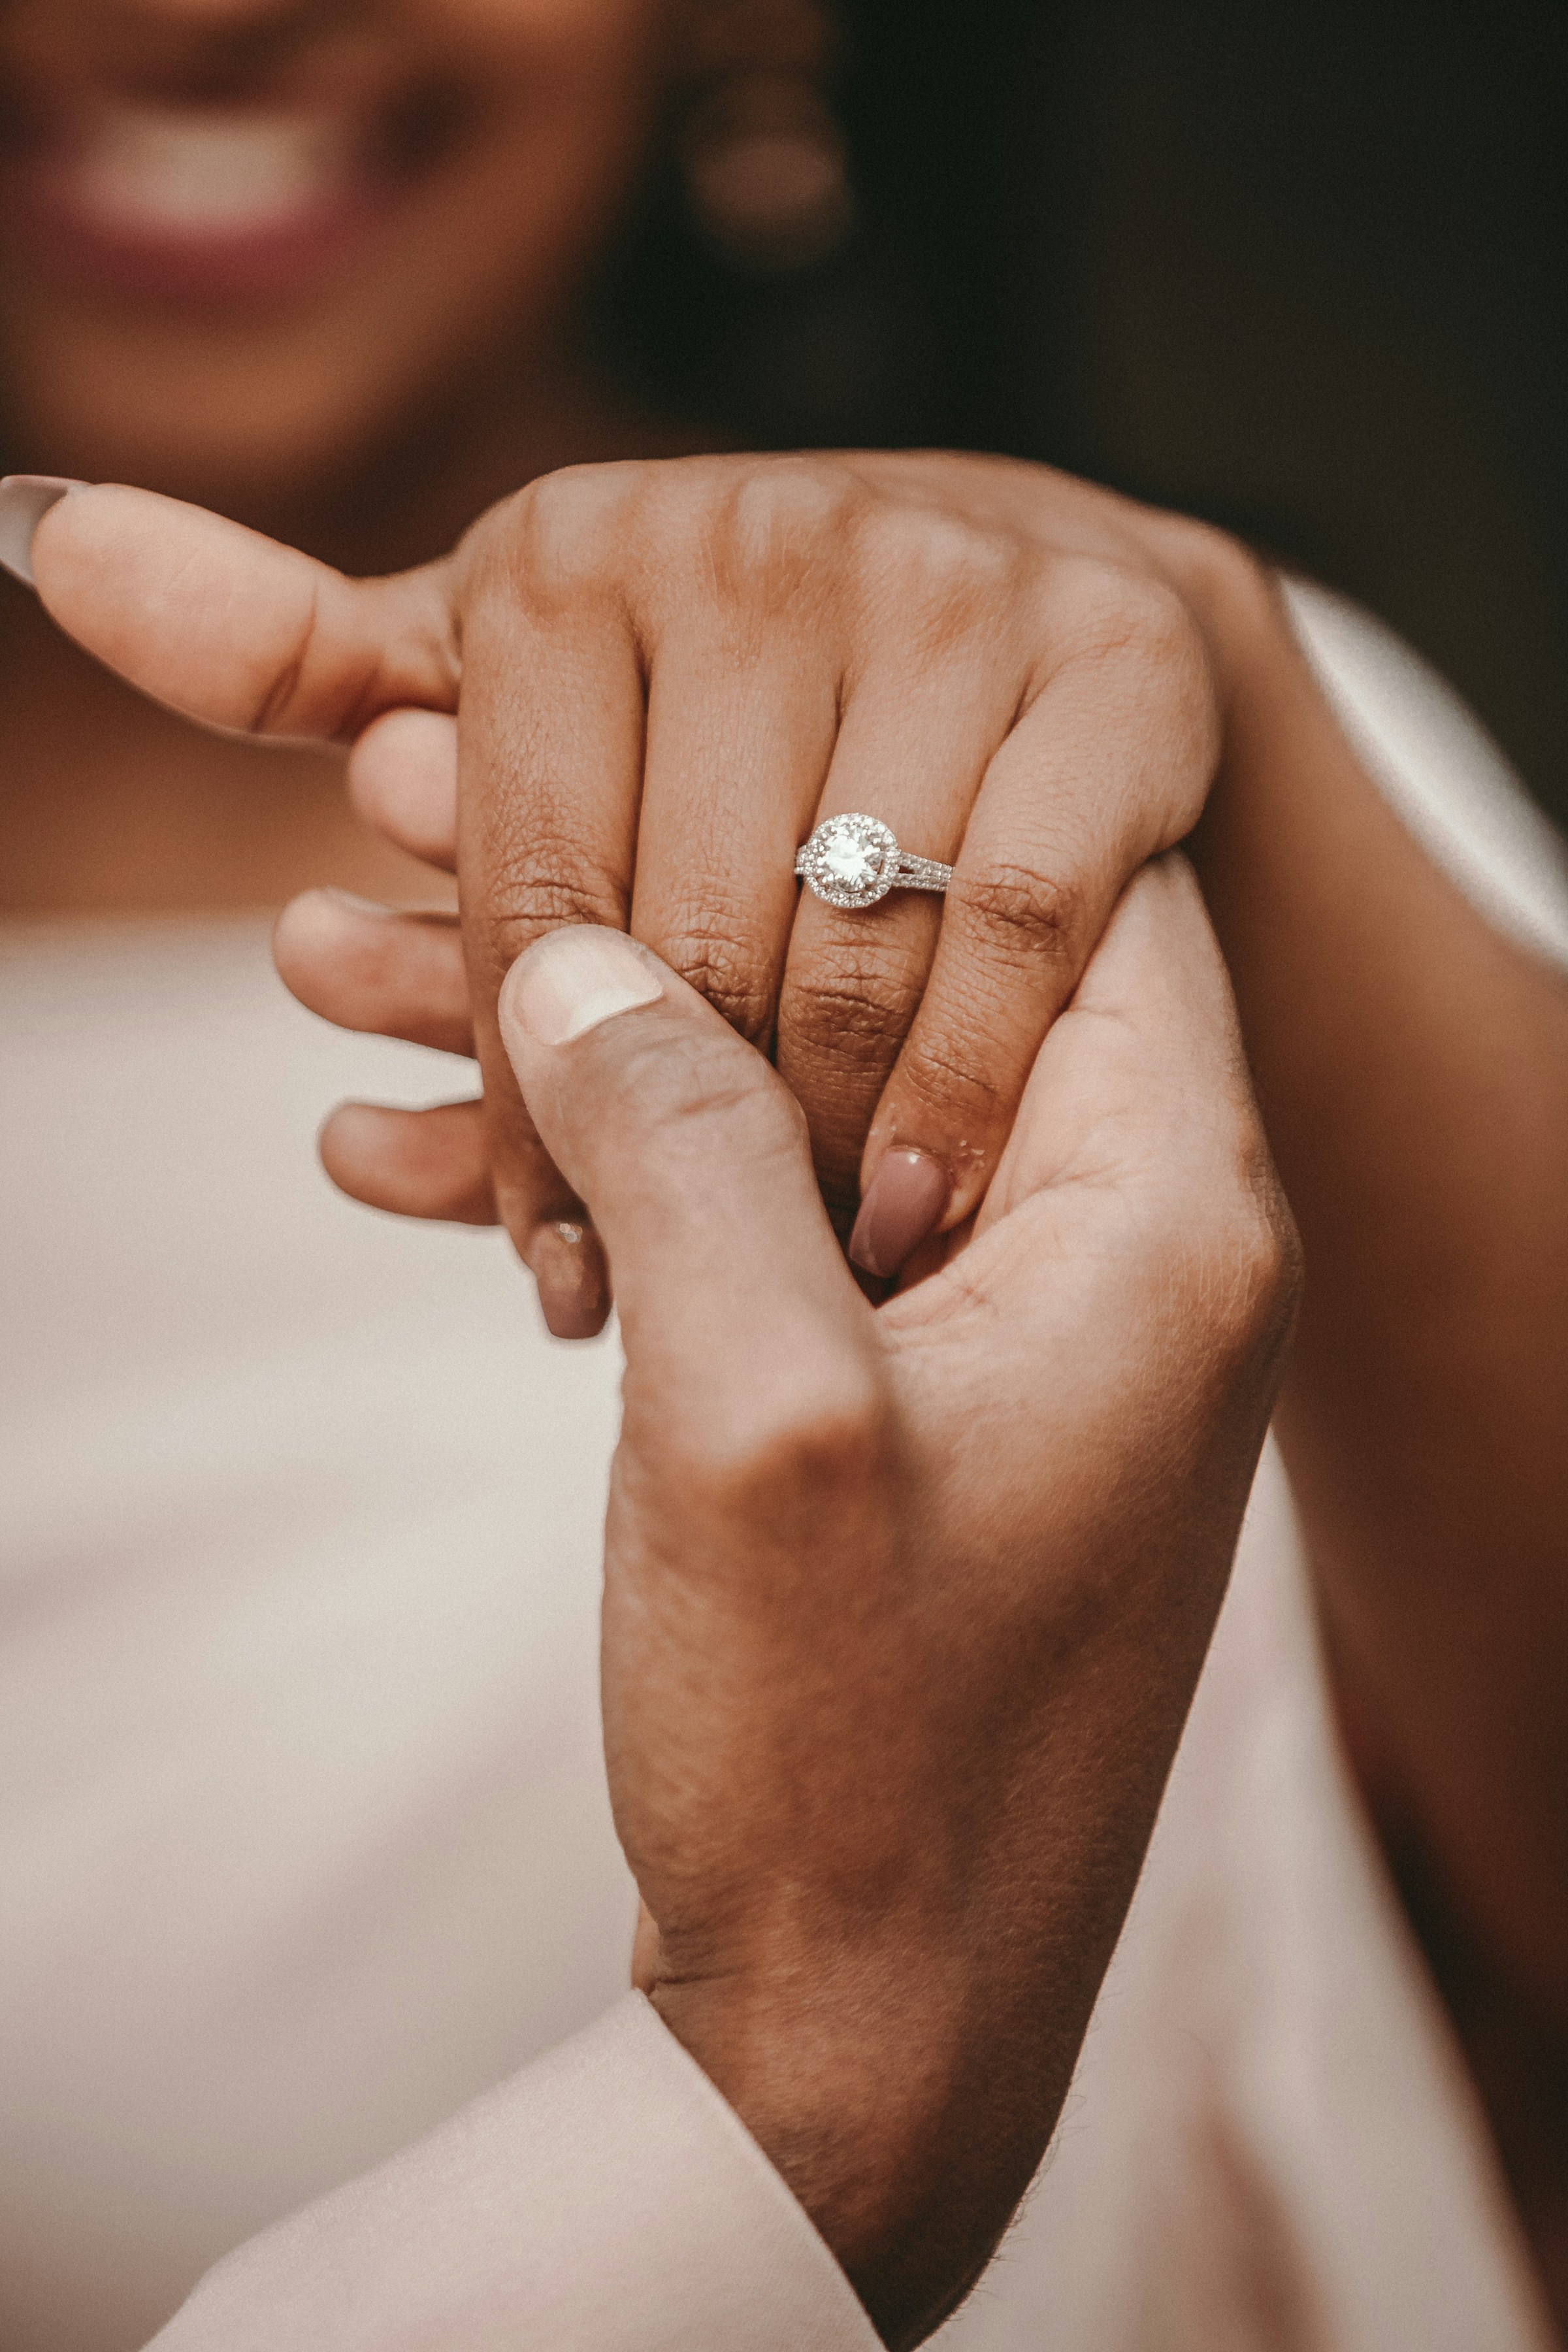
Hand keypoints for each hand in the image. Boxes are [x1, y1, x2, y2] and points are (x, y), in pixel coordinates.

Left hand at [22, 457, 1260, 1333]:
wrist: (1031, 607)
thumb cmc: (732, 683)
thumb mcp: (514, 672)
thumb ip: (300, 650)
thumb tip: (47, 539)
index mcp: (572, 553)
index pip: (524, 892)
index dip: (522, 1104)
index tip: (545, 1262)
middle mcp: (758, 540)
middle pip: (685, 935)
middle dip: (667, 1154)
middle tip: (668, 1304)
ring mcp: (951, 593)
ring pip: (851, 946)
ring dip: (812, 1151)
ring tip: (786, 1279)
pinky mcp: (1118, 666)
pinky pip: (1022, 923)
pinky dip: (967, 1085)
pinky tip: (913, 1205)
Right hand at [493, 856, 1295, 2343]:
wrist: (862, 2035)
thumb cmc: (855, 1757)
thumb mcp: (756, 1420)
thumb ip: (686, 1142)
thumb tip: (585, 952)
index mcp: (1161, 1214)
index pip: (1072, 885)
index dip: (873, 789)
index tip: (673, 725)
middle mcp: (1118, 1250)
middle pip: (894, 977)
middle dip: (665, 900)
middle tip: (433, 814)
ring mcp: (1003, 1331)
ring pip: (791, 1098)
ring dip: (589, 1043)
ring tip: (350, 963)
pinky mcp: (905, 1406)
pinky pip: (755, 1229)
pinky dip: (607, 1183)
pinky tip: (410, 1153)